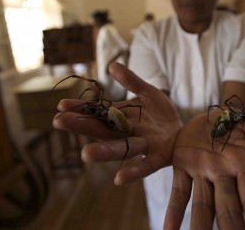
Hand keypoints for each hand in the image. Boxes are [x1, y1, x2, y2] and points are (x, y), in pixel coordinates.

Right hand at [53, 62, 182, 184]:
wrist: (185, 131)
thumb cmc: (161, 114)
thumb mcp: (147, 93)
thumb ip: (131, 81)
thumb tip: (112, 65)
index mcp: (122, 117)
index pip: (97, 112)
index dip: (81, 109)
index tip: (61, 105)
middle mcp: (127, 133)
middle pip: (102, 130)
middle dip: (82, 126)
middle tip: (59, 122)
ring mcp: (142, 145)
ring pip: (120, 149)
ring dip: (103, 152)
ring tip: (85, 154)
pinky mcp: (159, 156)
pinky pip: (145, 166)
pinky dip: (134, 172)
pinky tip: (118, 179)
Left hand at [164, 110, 244, 229]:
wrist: (211, 111)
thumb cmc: (238, 120)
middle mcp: (224, 176)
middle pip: (228, 208)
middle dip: (230, 229)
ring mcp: (203, 174)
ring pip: (203, 206)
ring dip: (200, 226)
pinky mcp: (183, 167)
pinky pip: (179, 192)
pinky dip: (174, 212)